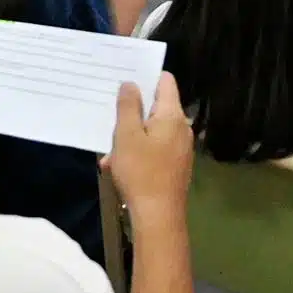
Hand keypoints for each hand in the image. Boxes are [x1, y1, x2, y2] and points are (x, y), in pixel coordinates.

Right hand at [101, 73, 193, 222]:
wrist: (158, 217)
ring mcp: (181, 147)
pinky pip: (155, 148)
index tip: (125, 77)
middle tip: (110, 115)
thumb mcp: (126, 135)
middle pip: (157, 107)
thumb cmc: (141, 172)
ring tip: (110, 151)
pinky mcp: (176, 164)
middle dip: (133, 111)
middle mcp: (182, 128)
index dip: (146, 76)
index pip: (165, 81)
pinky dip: (138, 151)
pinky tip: (119, 166)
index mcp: (172, 115)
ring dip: (131, 136)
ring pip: (152, 130)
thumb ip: (128, 105)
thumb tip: (131, 83)